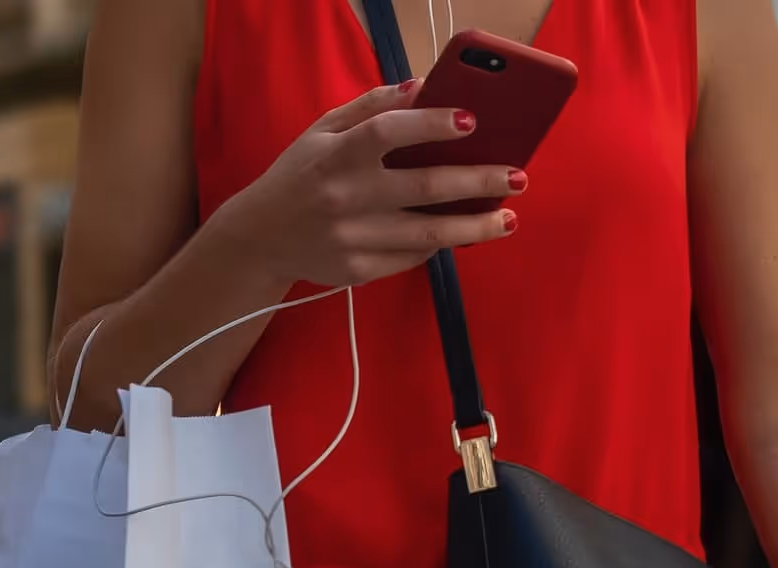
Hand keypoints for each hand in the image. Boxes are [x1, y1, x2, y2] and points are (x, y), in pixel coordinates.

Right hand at [214, 80, 523, 289]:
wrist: (260, 237)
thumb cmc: (301, 176)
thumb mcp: (323, 131)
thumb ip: (371, 108)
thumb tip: (423, 87)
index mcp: (336, 155)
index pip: (388, 132)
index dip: (431, 124)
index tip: (471, 120)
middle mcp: (345, 197)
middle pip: (424, 188)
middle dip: (477, 181)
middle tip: (517, 175)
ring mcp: (353, 238)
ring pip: (429, 235)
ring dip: (476, 227)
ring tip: (509, 219)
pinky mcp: (359, 270)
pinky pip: (412, 258)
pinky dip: (440, 246)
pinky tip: (463, 234)